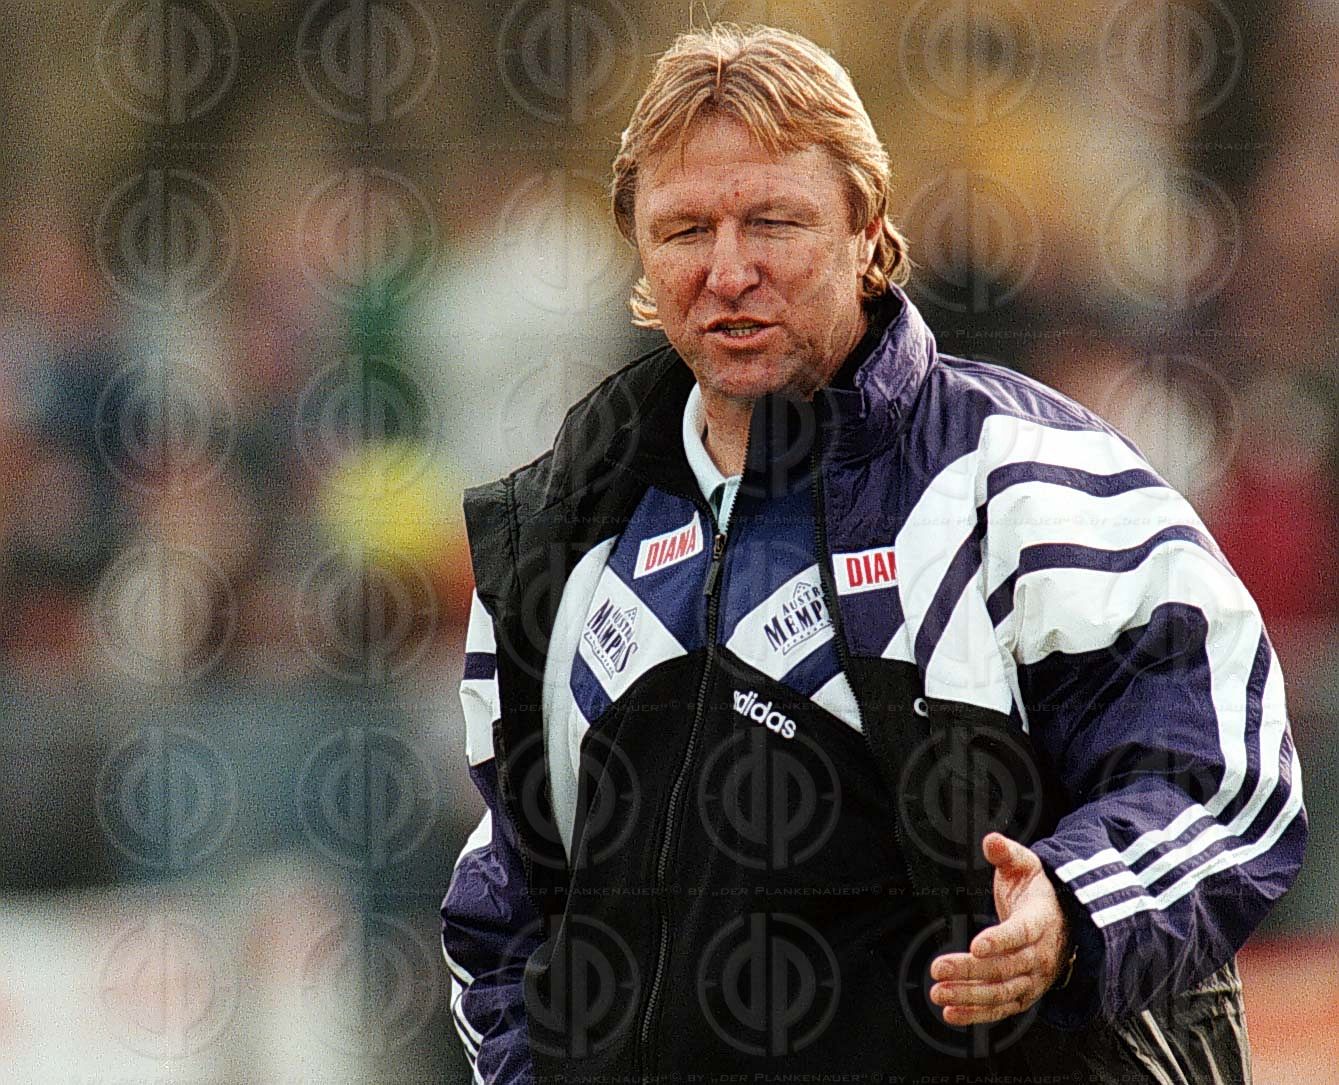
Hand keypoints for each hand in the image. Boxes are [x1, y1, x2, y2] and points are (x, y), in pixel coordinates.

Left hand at [928, 831, 1071, 1025]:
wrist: (1064, 922)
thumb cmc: (1038, 892)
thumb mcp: (1026, 865)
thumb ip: (1007, 853)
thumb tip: (991, 840)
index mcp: (1041, 920)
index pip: (1022, 933)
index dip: (1000, 940)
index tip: (976, 944)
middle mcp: (1040, 954)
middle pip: (1006, 967)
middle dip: (970, 970)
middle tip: (938, 968)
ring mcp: (1034, 978)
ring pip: (1002, 992)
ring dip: (969, 996)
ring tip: (938, 992)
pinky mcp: (1025, 994)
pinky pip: (1001, 1008)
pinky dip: (977, 1015)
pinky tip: (950, 1013)